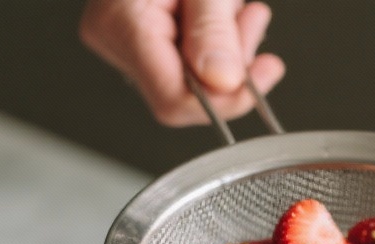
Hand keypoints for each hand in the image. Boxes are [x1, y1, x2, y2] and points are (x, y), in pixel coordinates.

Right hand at [79, 0, 284, 124]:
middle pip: (183, 90)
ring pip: (188, 75)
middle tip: (254, 28)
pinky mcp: (139, 29)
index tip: (260, 80)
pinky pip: (183, 54)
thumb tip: (222, 80)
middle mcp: (114, 35)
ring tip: (245, 12)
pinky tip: (229, 13)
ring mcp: (123, 35)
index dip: (222, 100)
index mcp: (120, 21)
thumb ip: (212, 28)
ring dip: (227, 50)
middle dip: (228, 67)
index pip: (172, 99)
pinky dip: (214, 39)